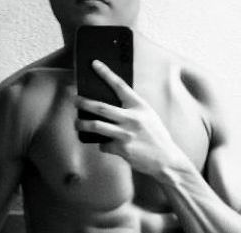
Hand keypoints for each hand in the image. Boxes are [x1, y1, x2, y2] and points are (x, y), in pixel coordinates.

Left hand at [74, 60, 188, 179]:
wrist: (165, 159)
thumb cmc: (155, 137)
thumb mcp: (148, 117)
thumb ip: (132, 110)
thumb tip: (109, 108)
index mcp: (140, 106)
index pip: (120, 85)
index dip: (106, 73)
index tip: (94, 64)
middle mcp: (132, 118)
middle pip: (101, 107)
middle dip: (85, 103)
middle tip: (75, 100)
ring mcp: (126, 134)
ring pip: (97, 126)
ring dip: (83, 124)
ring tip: (77, 123)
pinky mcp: (122, 149)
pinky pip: (104, 145)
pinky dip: (103, 145)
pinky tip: (108, 146)